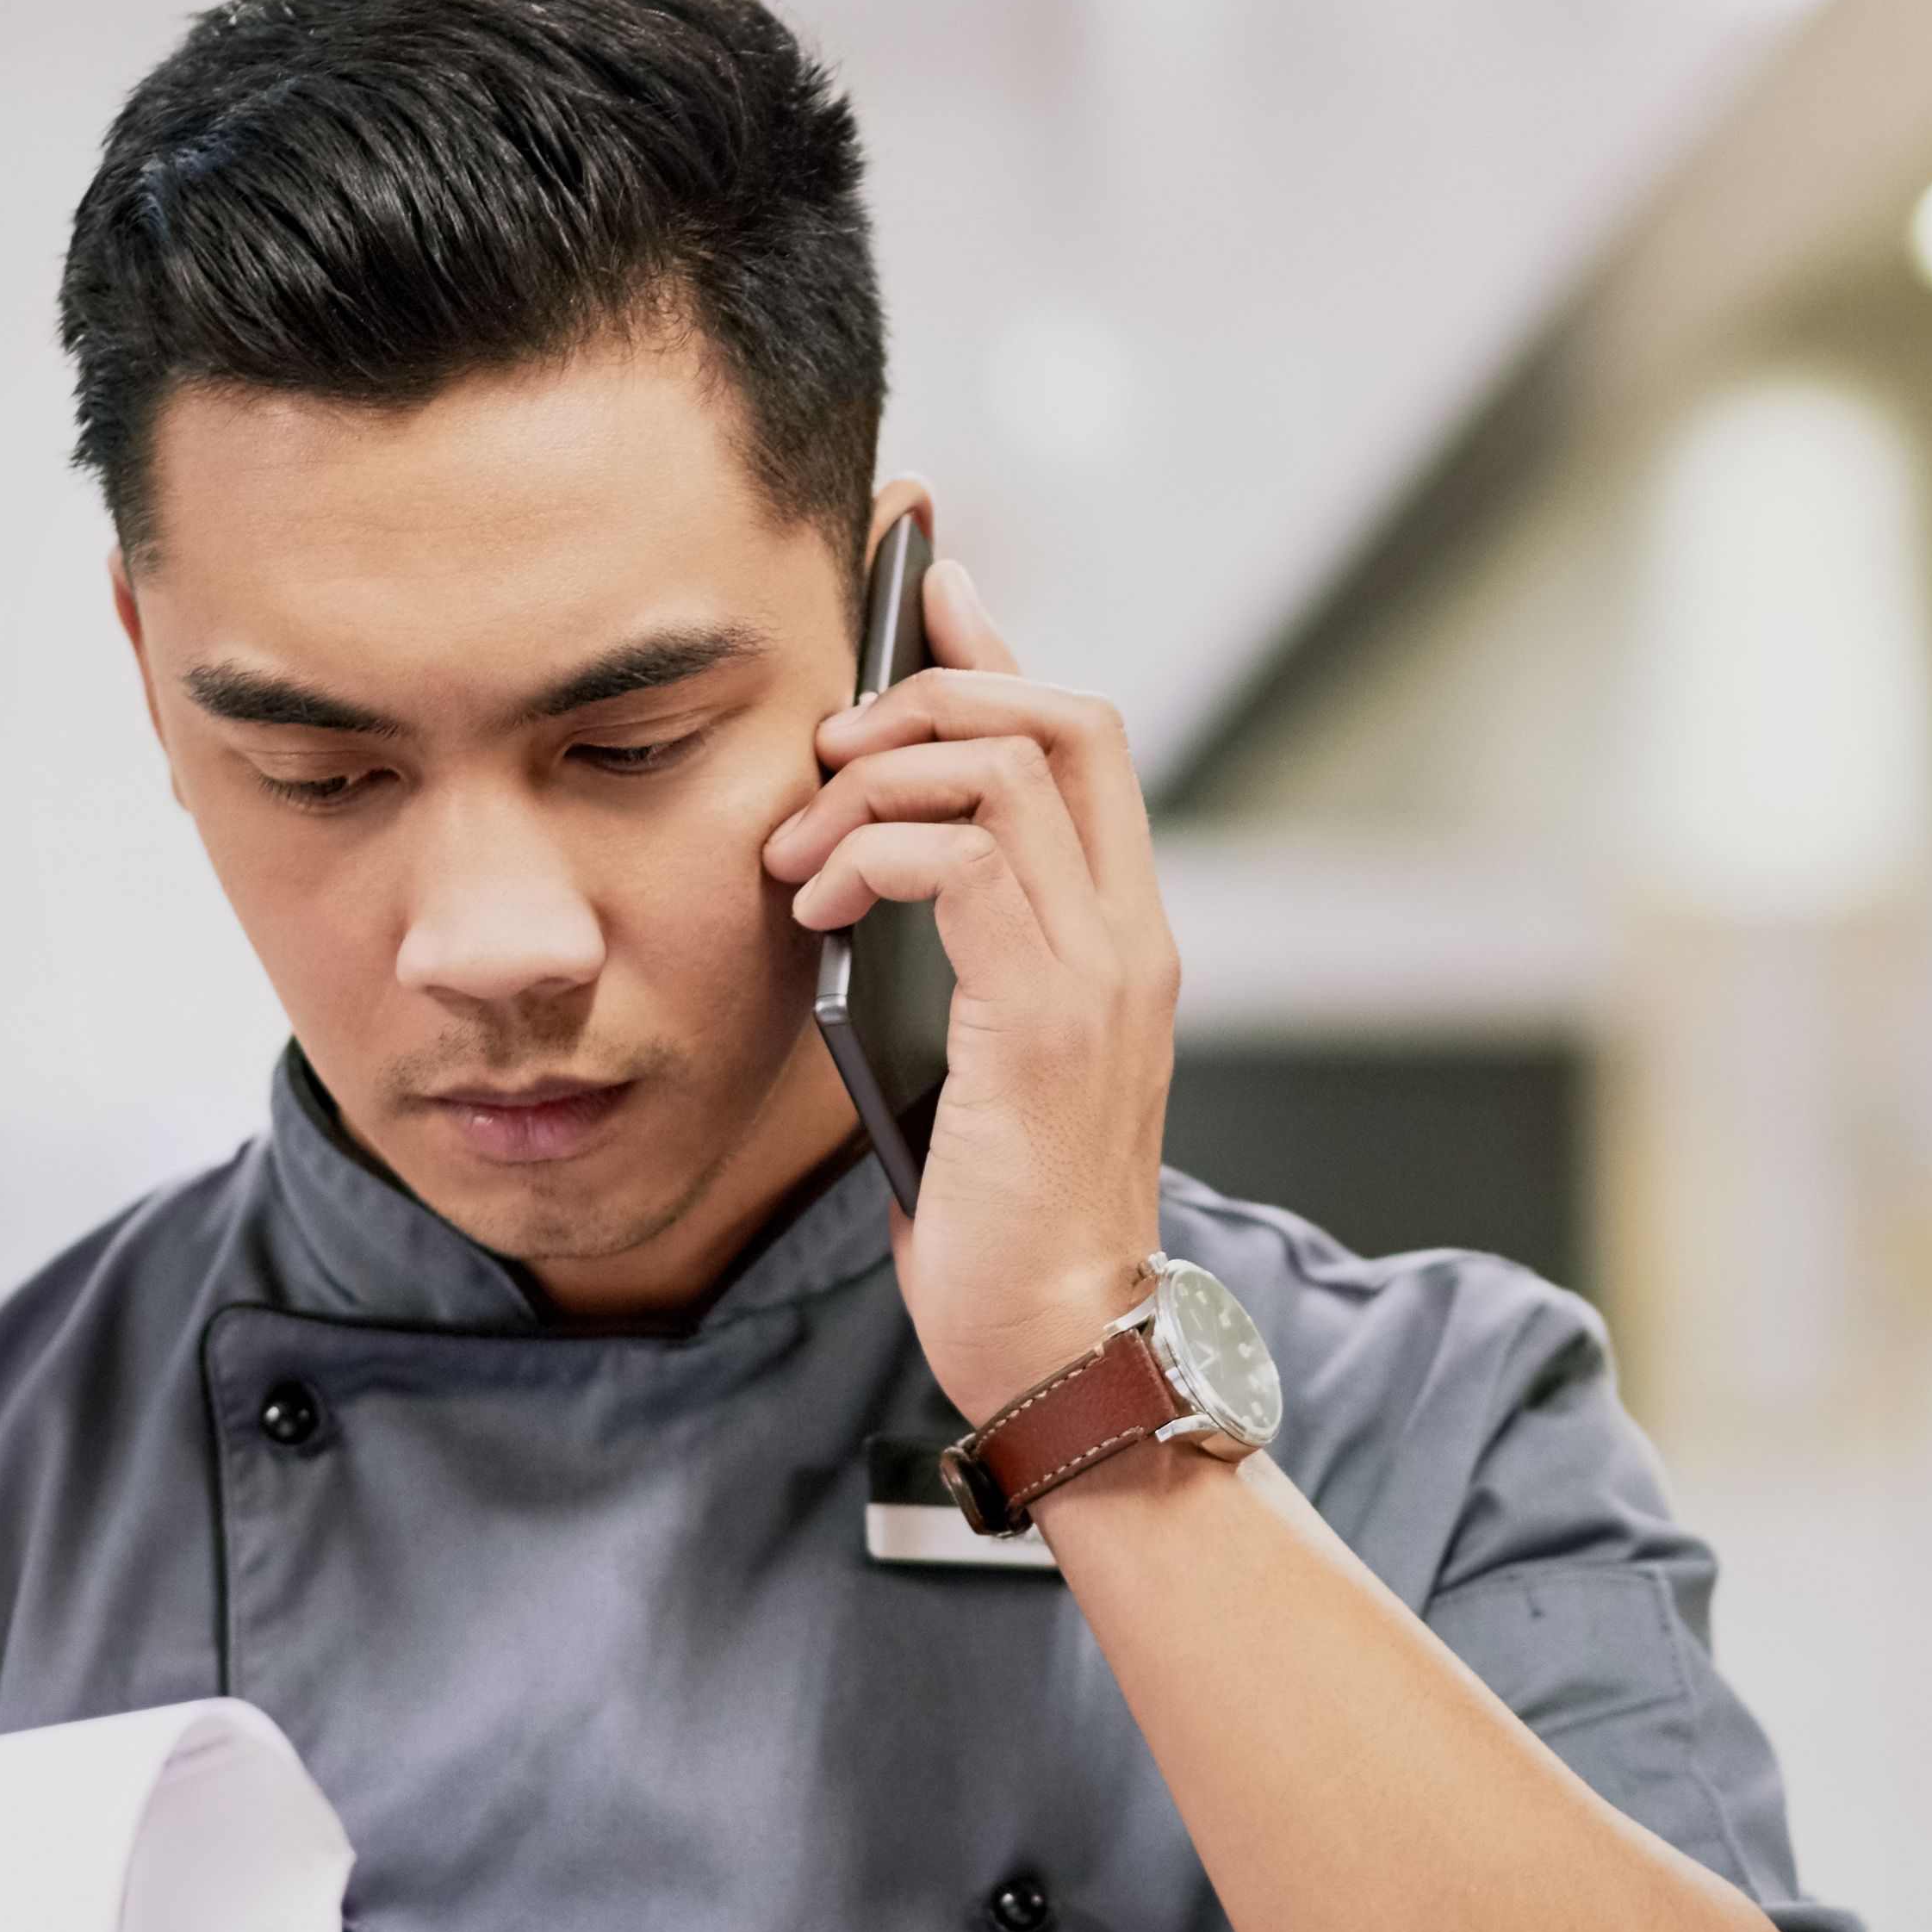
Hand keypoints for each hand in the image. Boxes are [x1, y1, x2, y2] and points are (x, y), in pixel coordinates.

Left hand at [762, 553, 1179, 1423]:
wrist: (1061, 1342)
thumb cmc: (1007, 1222)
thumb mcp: (974, 1061)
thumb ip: (955, 962)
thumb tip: (867, 880)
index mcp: (1120, 938)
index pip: (1082, 738)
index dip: (1000, 652)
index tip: (929, 589)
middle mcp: (1129, 935)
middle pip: (1062, 717)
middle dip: (931, 696)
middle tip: (831, 748)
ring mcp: (1098, 971)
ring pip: (1004, 770)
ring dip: (878, 783)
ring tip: (802, 852)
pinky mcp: (1044, 1016)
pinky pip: (960, 861)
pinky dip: (870, 856)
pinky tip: (817, 908)